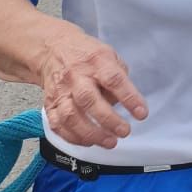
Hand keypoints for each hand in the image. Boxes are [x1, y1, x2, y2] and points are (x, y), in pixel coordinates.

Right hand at [34, 20, 148, 147]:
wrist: (53, 50)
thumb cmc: (86, 56)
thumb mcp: (110, 56)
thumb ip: (119, 78)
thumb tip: (125, 103)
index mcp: (96, 61)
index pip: (114, 80)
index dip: (129, 98)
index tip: (141, 113)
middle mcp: (76, 76)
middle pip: (88, 99)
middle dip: (108, 120)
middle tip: (124, 131)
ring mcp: (60, 91)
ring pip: (71, 116)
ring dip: (91, 134)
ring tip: (109, 142)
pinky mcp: (49, 104)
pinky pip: (57, 125)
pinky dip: (73, 137)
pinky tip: (88, 142)